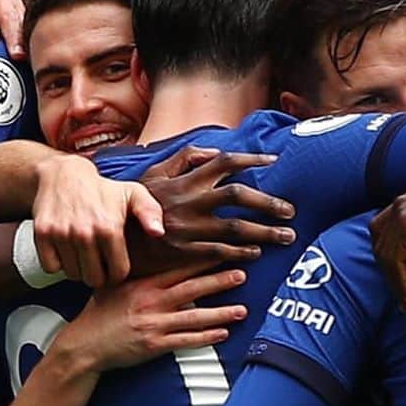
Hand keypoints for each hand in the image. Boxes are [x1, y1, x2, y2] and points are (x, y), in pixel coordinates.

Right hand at [33, 154, 163, 287]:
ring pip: (73, 274)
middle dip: (99, 275)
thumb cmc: (103, 189)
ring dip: (79, 269)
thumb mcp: (134, 194)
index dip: (118, 274)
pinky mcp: (43, 234)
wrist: (64, 174)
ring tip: (84, 255)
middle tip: (99, 264)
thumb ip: (150, 213)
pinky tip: (67, 251)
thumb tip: (158, 233)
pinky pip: (51, 267)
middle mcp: (85, 232)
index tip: (116, 267)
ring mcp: (61, 233)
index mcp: (110, 227)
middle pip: (94, 279)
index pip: (117, 273)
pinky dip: (57, 263)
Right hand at [58, 265, 248, 372]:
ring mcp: (154, 325)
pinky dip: (206, 337)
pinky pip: (186, 341)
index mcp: (142, 284)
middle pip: (192, 289)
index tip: (223, 250)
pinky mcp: (154, 345)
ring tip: (242, 309)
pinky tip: (223, 333)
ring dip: (221, 313)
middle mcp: (151, 303)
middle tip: (242, 274)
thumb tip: (154, 253)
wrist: (83, 346)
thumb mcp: (115, 284)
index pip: (178, 268)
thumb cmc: (99, 313)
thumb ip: (137, 271)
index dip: (202, 260)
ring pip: (194, 317)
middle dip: (219, 282)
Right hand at [130, 147, 296, 275]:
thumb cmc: (136, 205)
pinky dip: (242, 252)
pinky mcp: (185, 251)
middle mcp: (189, 201)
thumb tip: (215, 152)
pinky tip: (257, 253)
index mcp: (184, 180)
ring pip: (236, 227)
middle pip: (237, 195)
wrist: (114, 238)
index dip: (251, 160)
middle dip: (268, 202)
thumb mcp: (153, 175)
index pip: (224, 162)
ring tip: (287, 236)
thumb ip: (184, 159)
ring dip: (265, 232)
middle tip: (290, 211)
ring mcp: (188, 227)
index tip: (274, 161)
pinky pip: (221, 251)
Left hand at [370, 186, 405, 308]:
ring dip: (395, 282)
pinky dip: (400, 281)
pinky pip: (394, 258)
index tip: (400, 281)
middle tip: (402, 297)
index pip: (382, 234)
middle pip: (380, 245)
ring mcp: (402, 211)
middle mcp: (401, 203)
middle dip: (389, 274)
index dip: (388, 259)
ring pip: (385, 254)